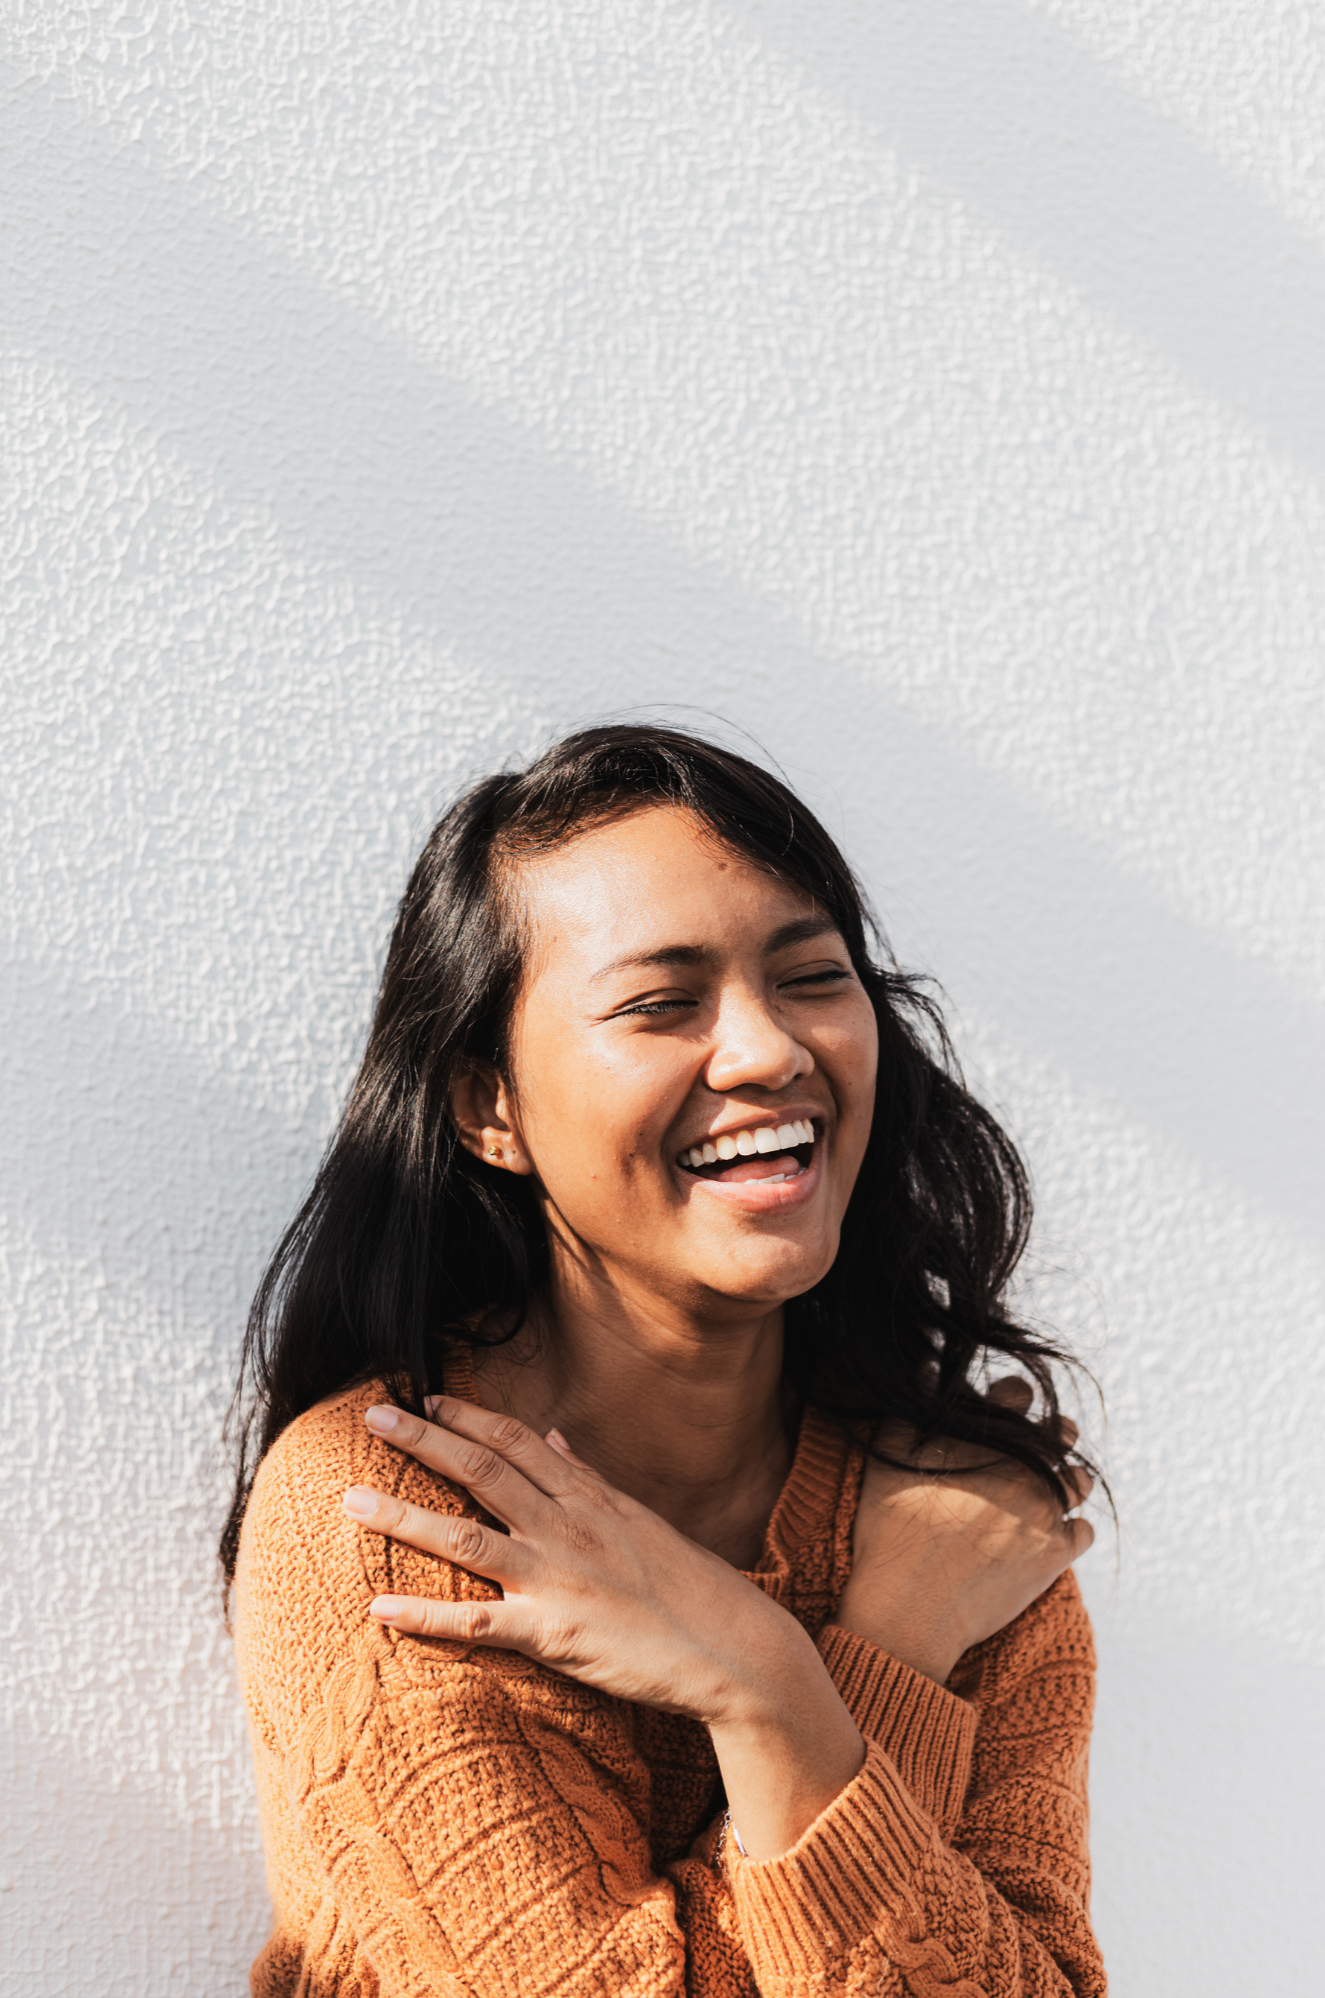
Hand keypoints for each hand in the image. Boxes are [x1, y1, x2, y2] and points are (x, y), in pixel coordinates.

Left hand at [343, 1396, 864, 1857]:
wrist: (736, 1649)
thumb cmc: (691, 1585)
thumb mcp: (642, 1518)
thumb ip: (591, 1478)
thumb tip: (558, 1437)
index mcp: (591, 1497)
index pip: (519, 1442)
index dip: (468, 1417)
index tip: (426, 1397)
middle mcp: (569, 1527)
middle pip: (483, 1472)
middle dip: (423, 1441)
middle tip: (372, 1416)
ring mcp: (558, 1579)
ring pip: (465, 1538)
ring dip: (402, 1515)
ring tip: (349, 1497)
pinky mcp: (554, 1635)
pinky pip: (477, 1624)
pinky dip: (425, 1616)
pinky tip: (378, 1608)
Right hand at [834, 1378, 1094, 1685]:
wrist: (909, 1606)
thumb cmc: (891, 1528)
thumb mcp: (889, 1455)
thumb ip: (914, 1406)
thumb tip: (931, 1367)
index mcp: (989, 1436)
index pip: (1019, 1392)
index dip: (1012, 1396)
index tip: (1006, 1406)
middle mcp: (1026, 1466)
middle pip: (1062, 1433)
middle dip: (1052, 1434)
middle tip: (1034, 1447)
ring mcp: (1045, 1511)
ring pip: (1078, 1481)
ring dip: (1066, 1480)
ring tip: (1043, 1490)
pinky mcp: (1056, 1554)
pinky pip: (1082, 1530)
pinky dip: (1068, 1529)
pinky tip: (1045, 1532)